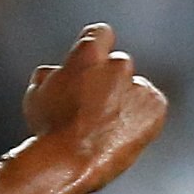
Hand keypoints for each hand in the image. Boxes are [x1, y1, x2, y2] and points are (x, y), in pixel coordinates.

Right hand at [24, 25, 168, 188]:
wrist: (72, 159)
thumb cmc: (50, 129)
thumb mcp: (37, 94)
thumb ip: (51, 75)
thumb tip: (55, 72)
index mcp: (87, 55)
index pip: (99, 33)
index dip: (97, 44)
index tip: (97, 54)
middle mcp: (117, 65)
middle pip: (118, 64)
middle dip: (109, 80)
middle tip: (96, 106)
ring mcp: (138, 85)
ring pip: (135, 87)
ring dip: (126, 99)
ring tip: (109, 124)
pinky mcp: (156, 105)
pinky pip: (152, 105)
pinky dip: (144, 116)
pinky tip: (125, 131)